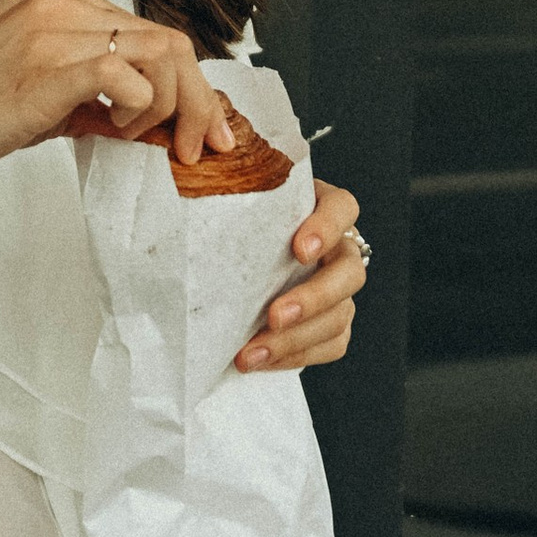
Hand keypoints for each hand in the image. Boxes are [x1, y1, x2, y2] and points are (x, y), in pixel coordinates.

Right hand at [0, 0, 233, 247]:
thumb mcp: (44, 89)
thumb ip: (98, 91)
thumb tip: (157, 121)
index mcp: (66, 1)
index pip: (157, 33)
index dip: (195, 85)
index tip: (207, 128)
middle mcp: (65, 5)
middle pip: (172, 42)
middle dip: (200, 101)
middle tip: (202, 147)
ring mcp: (55, 32)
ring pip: (160, 55)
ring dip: (169, 108)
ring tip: (138, 138)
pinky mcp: (45, 68)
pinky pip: (124, 77)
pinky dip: (136, 110)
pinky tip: (110, 128)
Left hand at [235, 178, 365, 373]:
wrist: (244, 251)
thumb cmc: (243, 218)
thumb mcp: (240, 193)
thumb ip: (227, 184)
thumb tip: (187, 178)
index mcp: (322, 208)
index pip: (342, 208)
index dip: (327, 228)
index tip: (299, 248)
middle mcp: (338, 248)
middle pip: (349, 272)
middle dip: (314, 298)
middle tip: (275, 315)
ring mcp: (339, 287)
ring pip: (340, 315)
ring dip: (297, 339)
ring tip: (253, 351)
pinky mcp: (333, 320)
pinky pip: (331, 343)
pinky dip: (297, 356)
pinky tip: (262, 359)